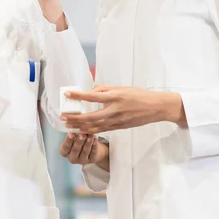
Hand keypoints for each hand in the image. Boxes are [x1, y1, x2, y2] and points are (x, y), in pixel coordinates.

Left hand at [60, 85, 185, 133]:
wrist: (155, 107)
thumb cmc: (138, 94)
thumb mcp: (121, 87)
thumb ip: (104, 89)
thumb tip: (90, 92)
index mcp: (115, 96)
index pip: (92, 96)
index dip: (78, 96)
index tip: (67, 94)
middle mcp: (114, 110)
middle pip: (90, 116)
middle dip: (75, 118)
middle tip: (63, 117)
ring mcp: (117, 120)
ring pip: (95, 126)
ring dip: (80, 126)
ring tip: (69, 125)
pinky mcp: (119, 127)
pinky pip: (102, 130)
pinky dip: (91, 131)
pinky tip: (82, 130)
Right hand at [60, 132, 108, 166]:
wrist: (90, 148)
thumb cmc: (78, 140)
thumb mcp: (73, 137)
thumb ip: (73, 133)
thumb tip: (73, 124)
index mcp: (65, 151)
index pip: (65, 147)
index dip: (68, 140)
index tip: (71, 133)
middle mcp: (72, 158)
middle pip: (75, 150)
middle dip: (79, 141)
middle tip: (82, 134)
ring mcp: (82, 160)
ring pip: (85, 151)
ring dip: (88, 143)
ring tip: (90, 135)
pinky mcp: (91, 160)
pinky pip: (93, 153)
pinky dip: (94, 146)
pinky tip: (95, 140)